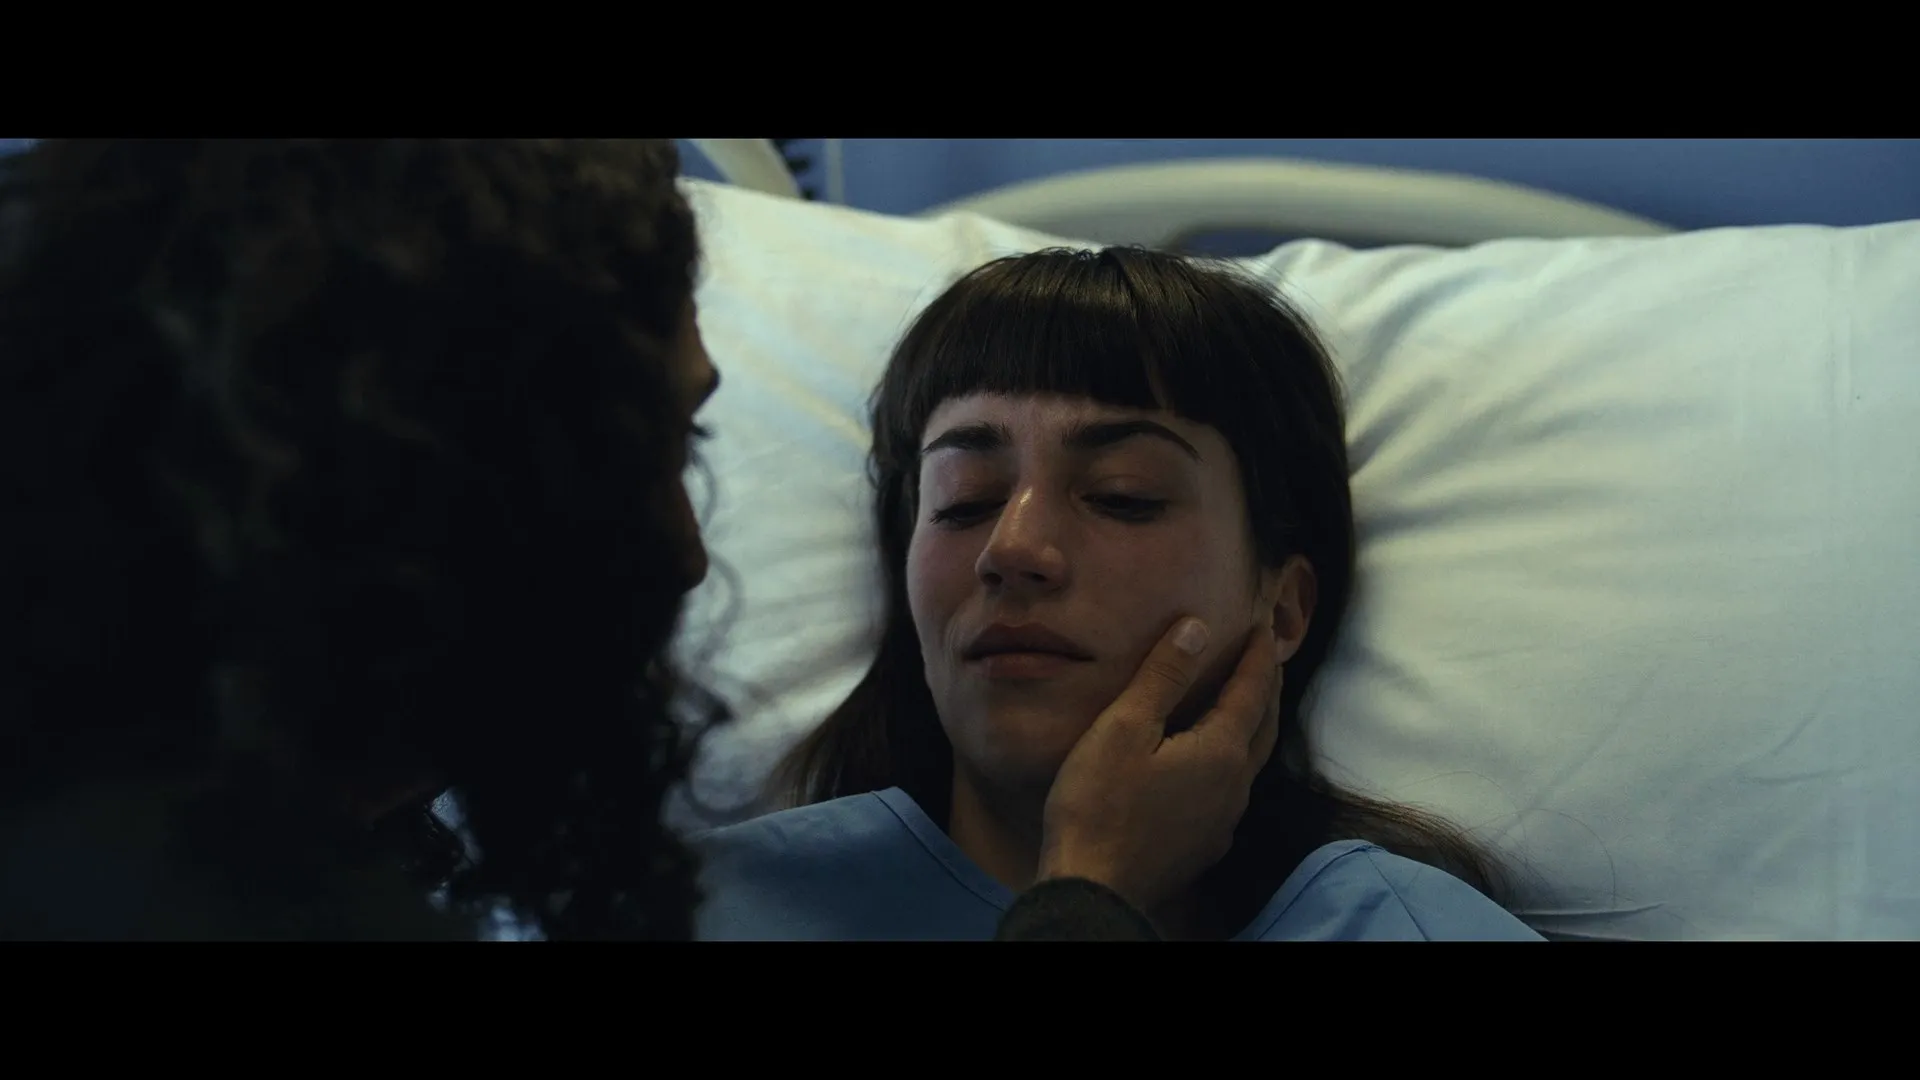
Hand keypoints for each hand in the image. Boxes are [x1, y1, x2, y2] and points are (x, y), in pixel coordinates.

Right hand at [1034, 612, 1281, 915]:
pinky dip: (1231, 760)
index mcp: (1220, 751)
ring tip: (1243, 702)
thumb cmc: (1098, 803)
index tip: (1264, 624)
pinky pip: (1231, 790)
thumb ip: (1163, 676)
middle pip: (1264, 726)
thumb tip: (1198, 628)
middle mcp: (1234, 786)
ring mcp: (1223, 821)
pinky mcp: (1205, 845)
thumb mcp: (1124, 728)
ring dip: (1252, 725)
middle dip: (1266, 687)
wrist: (1093, 889)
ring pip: (1250, 761)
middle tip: (1265, 658)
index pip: (1252, 690)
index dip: (1259, 654)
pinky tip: (1211, 763)